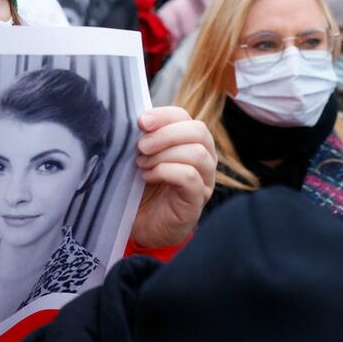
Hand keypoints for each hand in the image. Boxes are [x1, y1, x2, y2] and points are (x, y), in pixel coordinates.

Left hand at [132, 107, 216, 247]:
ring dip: (164, 155)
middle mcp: (204, 158)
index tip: (141, 122)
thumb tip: (138, 120)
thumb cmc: (144, 189)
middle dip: (165, 135)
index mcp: (189, 142)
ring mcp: (204, 180)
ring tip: (142, 165)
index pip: (185, 117)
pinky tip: (148, 178)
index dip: (163, 115)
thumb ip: (144, 138)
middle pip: (198, 131)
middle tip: (141, 147)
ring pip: (197, 153)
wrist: (143, 225)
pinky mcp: (197, 199)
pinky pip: (190, 177)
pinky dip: (165, 172)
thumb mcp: (142, 158)